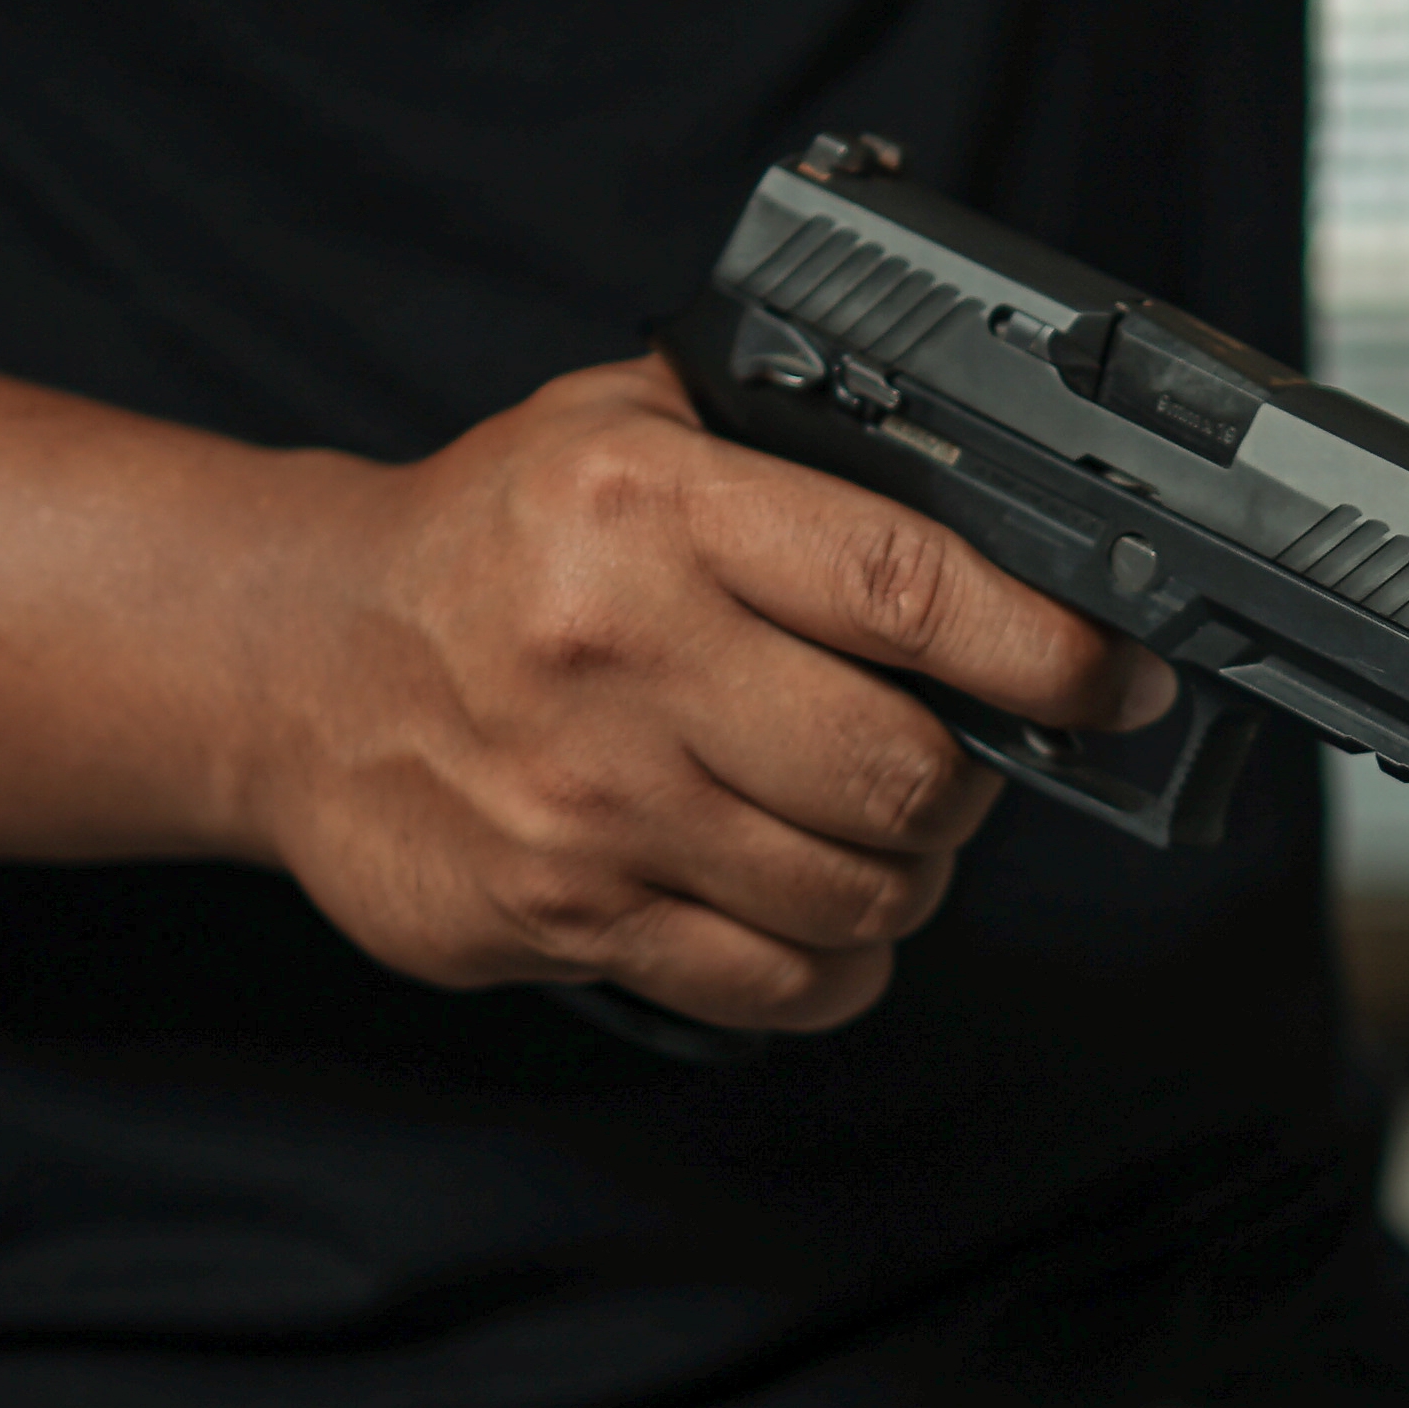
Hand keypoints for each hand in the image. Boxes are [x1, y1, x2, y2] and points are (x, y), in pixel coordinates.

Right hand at [246, 354, 1174, 1032]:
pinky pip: (774, 985)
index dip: (1047, 650)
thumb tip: (994, 494)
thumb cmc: (490, 542)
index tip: (1114, 680)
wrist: (295, 664)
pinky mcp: (562, 916)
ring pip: (853, 893)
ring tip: (872, 828)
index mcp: (654, 511)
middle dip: (967, 783)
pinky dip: (834, 964)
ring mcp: (591, 805)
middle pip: (901, 774)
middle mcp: (622, 658)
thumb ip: (784, 442)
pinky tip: (813, 911)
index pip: (910, 589)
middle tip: (957, 759)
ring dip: (902, 876)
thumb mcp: (619, 422)